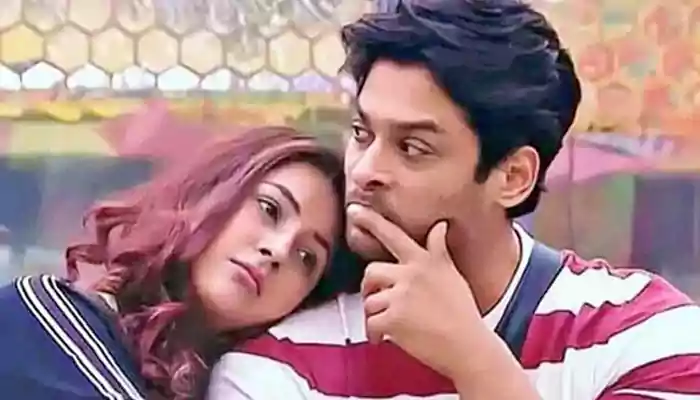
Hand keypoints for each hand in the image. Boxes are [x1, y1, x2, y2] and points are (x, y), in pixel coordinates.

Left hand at [349, 204, 490, 379]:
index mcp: (424, 262)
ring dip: (375, 314)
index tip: (355, 210)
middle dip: (369, 286)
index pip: (394, 235)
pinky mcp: (394, 319)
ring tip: (387, 324)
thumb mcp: (452, 274)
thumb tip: (440, 226)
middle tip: (375, 297)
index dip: (372, 221)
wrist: (467, 346)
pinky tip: (383, 338)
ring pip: (370, 301)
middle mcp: (411, 275)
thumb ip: (438, 251)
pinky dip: (374, 334)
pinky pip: (371, 323)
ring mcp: (401, 297)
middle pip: (371, 271)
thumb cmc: (462, 314)